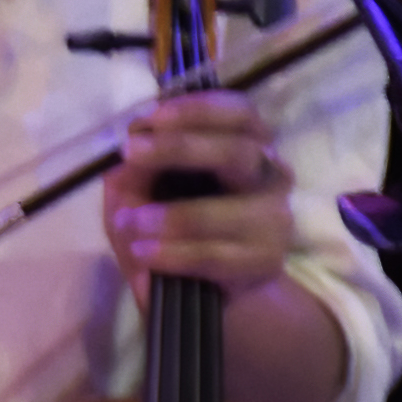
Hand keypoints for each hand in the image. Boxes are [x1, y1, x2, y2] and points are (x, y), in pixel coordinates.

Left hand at [104, 83, 302, 296]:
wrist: (202, 292)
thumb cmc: (169, 229)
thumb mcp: (136, 194)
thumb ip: (132, 170)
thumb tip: (128, 149)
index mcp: (244, 146)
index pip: (239, 114)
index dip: (198, 110)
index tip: (152, 117)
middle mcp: (269, 176)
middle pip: (238, 152)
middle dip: (182, 147)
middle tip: (132, 151)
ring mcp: (273, 219)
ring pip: (228, 210)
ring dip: (171, 215)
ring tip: (129, 222)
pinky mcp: (265, 260)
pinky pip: (216, 255)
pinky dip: (173, 253)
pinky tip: (143, 252)